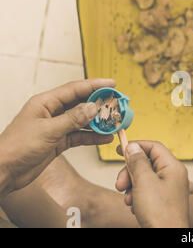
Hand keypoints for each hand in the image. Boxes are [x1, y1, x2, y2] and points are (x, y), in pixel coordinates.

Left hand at [0, 79, 115, 197]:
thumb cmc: (17, 147)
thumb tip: (93, 107)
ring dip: (98, 122)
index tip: (113, 84)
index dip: (95, 85)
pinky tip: (104, 138)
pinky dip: (92, 137)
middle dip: (100, 104)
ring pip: (82, 121)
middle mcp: (52, 112)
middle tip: (117, 105)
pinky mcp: (58, 142)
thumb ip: (72, 119)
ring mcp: (56, 127)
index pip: (75, 89)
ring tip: (115, 123)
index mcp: (45, 103)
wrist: (4, 172)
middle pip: (81, 104)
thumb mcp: (48, 130)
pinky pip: (79, 136)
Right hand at [115, 141, 189, 227]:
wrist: (166, 238)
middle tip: (119, 185)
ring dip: (132, 188)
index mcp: (173, 167)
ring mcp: (168, 188)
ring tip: (129, 200)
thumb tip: (133, 146)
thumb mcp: (144, 182)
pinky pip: (146, 192)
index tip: (119, 149)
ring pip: (144, 179)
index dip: (136, 146)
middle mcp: (172, 176)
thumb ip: (137, 161)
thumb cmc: (160, 213)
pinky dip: (137, 197)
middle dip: (130, 173)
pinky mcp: (163, 201)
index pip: (154, 147)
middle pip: (146, 163)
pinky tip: (135, 208)